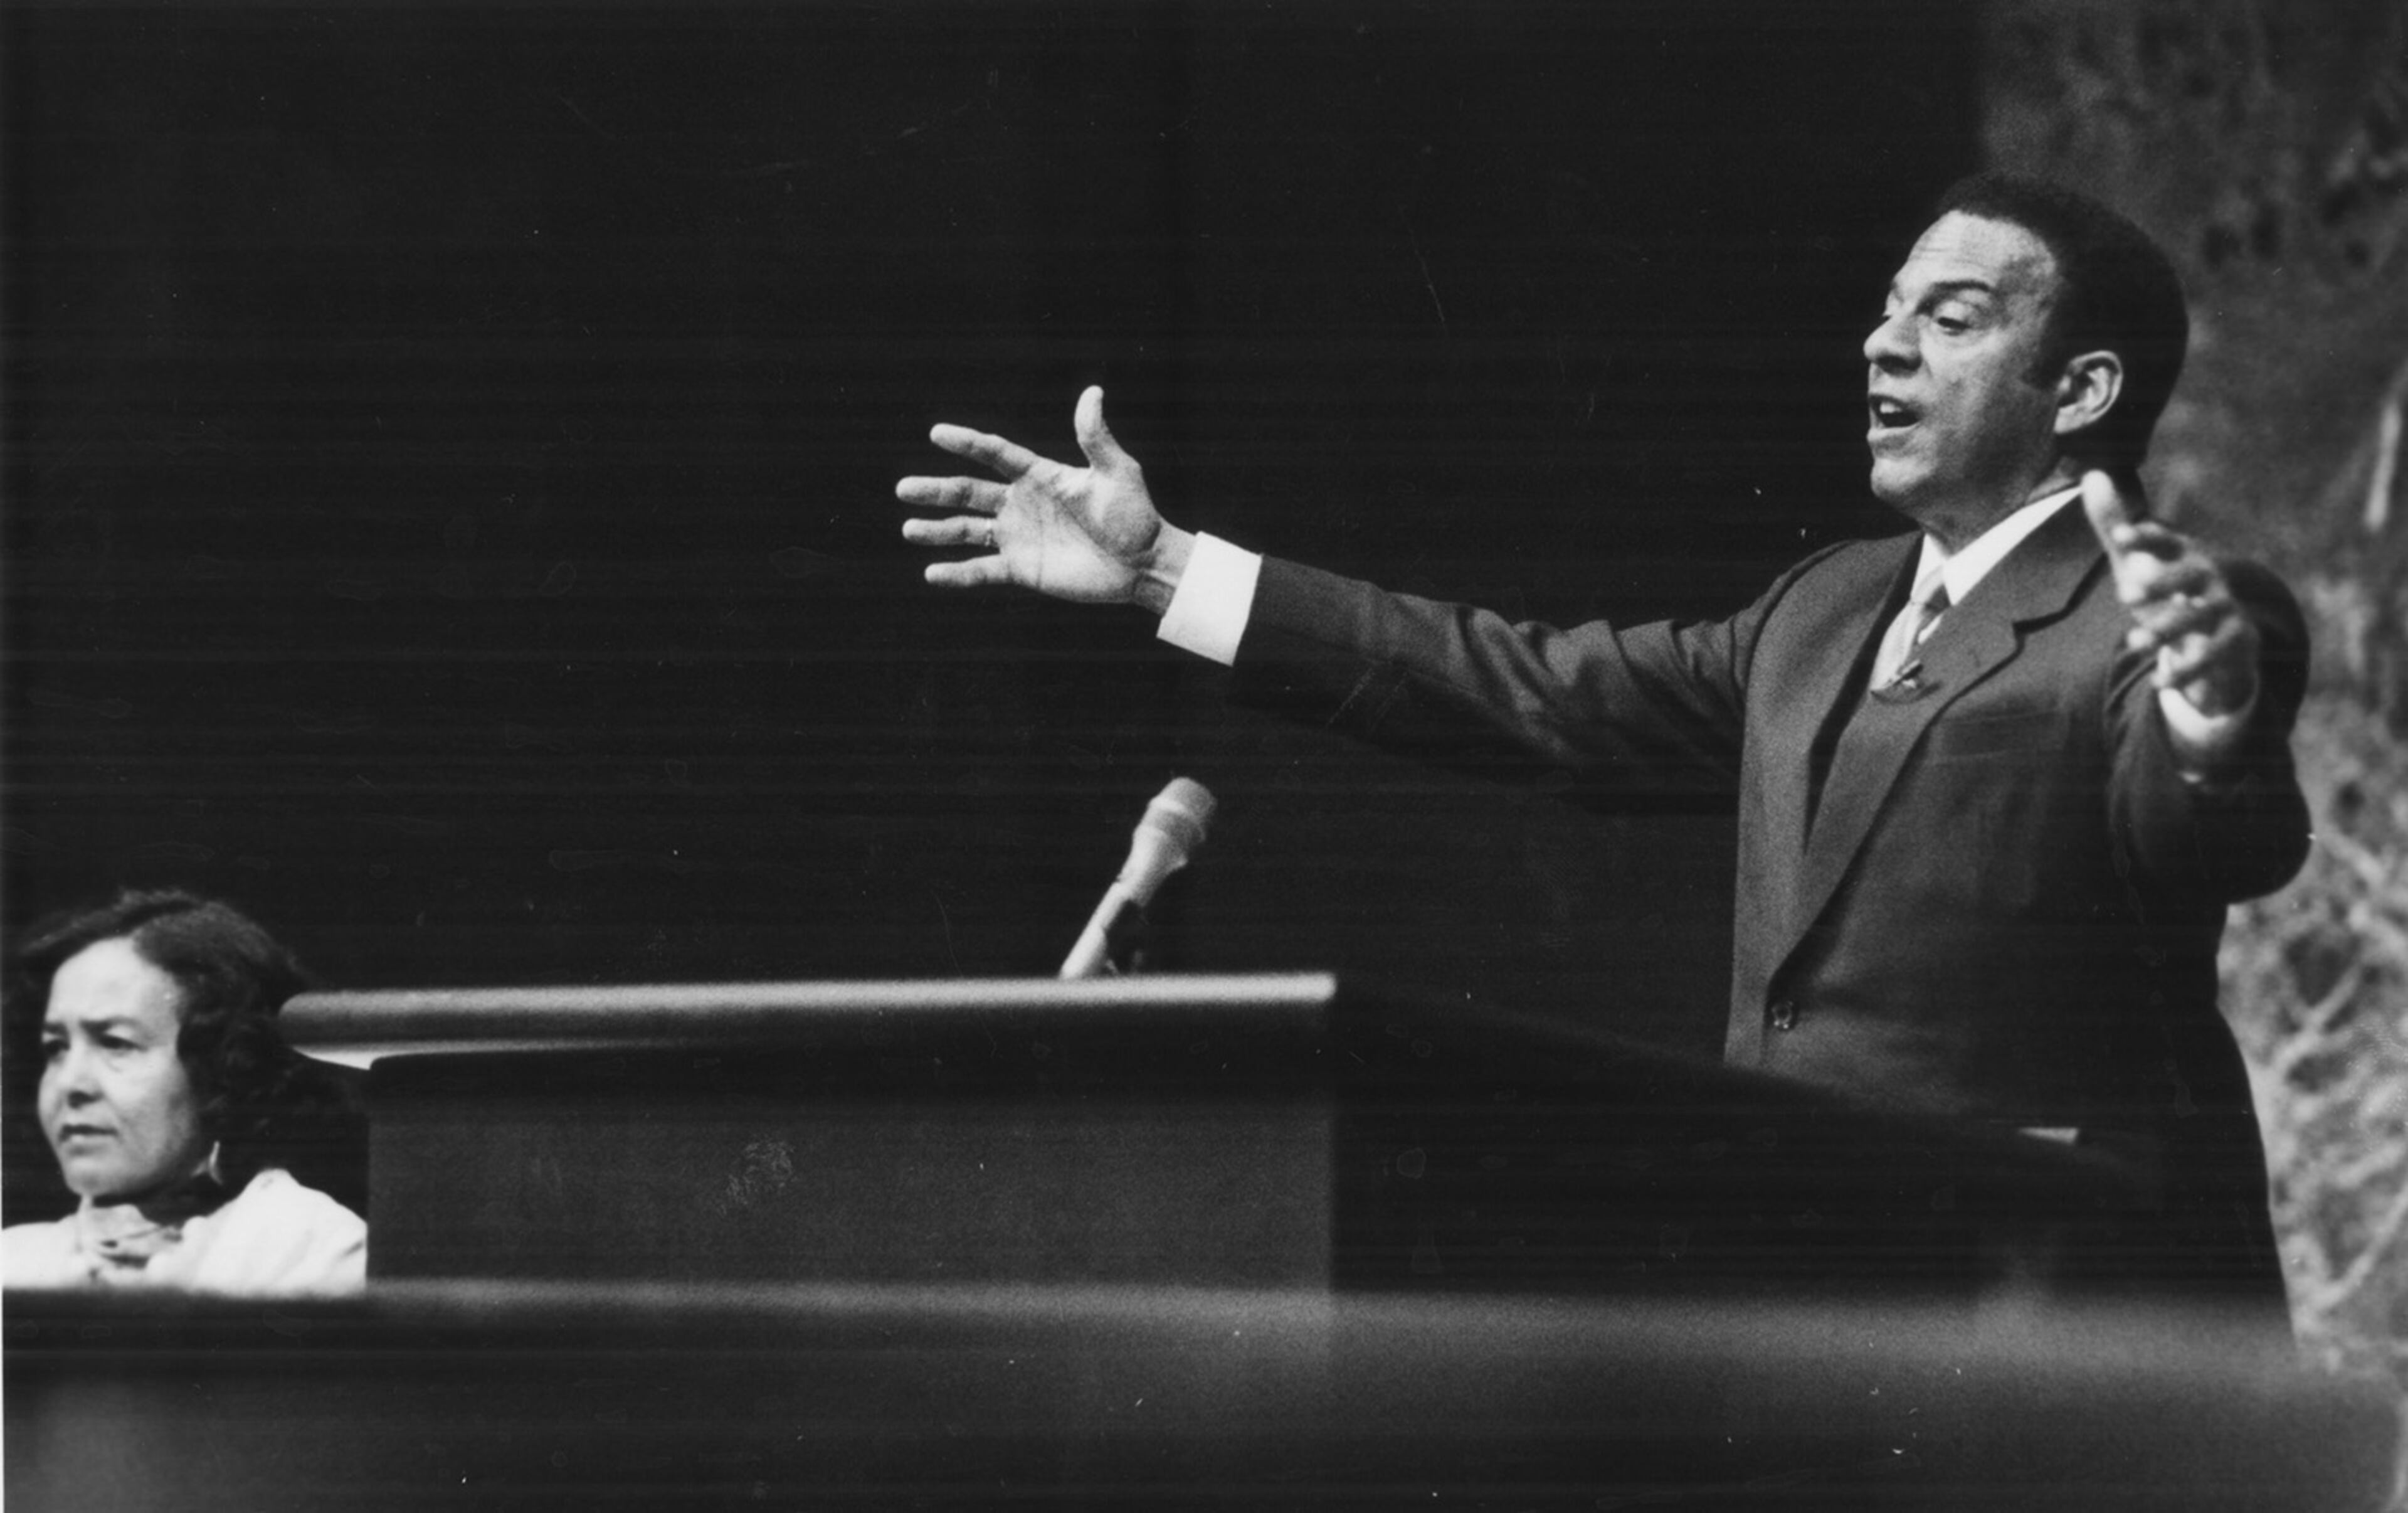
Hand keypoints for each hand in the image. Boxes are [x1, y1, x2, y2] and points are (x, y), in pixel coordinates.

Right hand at [898, 386, 1183, 607]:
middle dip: (936, 491)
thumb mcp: (1116, 472)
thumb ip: (1096, 437)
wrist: (1143, 563)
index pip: (994, 453)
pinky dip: (957, 574)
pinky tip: (932, 574)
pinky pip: (983, 571)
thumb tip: (1093, 391)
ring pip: (968, 531)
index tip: (937, 433)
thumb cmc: (1134, 514)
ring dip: (938, 531)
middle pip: (969, 492)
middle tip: (902, 488)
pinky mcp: (1022, 569)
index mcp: (1039, 475)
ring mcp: (1019, 537)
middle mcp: (1021, 504)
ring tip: (909, 529)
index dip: (966, 443)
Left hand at [2080, 470, 2259, 718]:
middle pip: (2190, 576)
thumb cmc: (2168, 596)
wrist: (2216, 645)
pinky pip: (2215, 657)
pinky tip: (2159, 684)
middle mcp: (2211, 580)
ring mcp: (2228, 611)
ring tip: (2133, 643)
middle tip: (2124, 592)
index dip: (2148, 537)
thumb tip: (2092, 474)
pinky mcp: (2238, 644)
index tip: (2122, 537)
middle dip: (2161, 582)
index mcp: (2187, 556)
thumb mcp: (2137, 563)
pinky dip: (2187, 671)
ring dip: (2167, 629)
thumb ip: (2114, 525)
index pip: (2169, 541)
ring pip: (2201, 618)